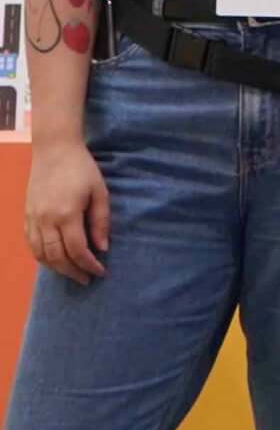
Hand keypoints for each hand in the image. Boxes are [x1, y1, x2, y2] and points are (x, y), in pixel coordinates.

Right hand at [26, 140, 108, 282]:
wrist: (54, 150)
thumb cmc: (82, 169)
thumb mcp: (100, 192)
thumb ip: (101, 221)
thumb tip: (103, 248)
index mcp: (66, 214)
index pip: (77, 250)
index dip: (89, 264)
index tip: (101, 272)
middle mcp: (46, 220)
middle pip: (56, 256)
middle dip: (72, 271)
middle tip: (87, 279)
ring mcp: (33, 218)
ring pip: (40, 254)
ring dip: (56, 268)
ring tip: (72, 273)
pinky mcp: (26, 215)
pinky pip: (30, 243)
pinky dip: (41, 256)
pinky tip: (53, 260)